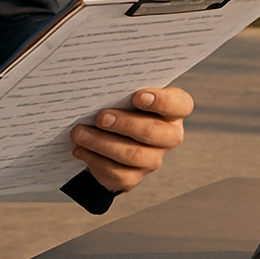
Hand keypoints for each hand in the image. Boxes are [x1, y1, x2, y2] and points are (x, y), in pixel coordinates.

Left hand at [70, 86, 192, 193]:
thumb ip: (123, 87)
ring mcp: (153, 159)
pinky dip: (95, 160)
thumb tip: (100, 81)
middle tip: (100, 117)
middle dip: (123, 123)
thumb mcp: (126, 92)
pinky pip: (117, 173)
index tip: (137, 96)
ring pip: (132, 155)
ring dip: (102, 143)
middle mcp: (169, 136)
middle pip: (152, 132)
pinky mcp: (134, 177)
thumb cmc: (122, 104)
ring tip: (79, 133)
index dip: (161, 101)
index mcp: (173, 110)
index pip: (180, 105)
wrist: (112, 134)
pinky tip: (80, 149)